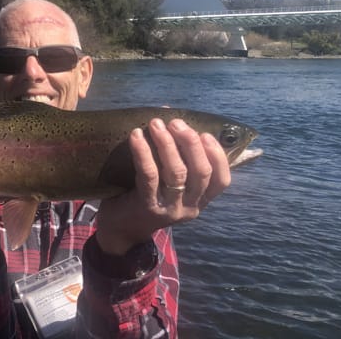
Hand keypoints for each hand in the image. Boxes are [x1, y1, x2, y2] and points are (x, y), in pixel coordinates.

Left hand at [95, 118, 230, 254]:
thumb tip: (167, 111)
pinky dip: (144, 153)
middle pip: (200, 172)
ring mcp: (170, 209)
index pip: (221, 180)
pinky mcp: (147, 207)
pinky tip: (136, 136)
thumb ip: (174, 154)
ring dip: (167, 144)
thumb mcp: (165, 180)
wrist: (120, 229)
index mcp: (199, 200)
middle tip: (175, 122)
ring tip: (155, 124)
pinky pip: (149, 175)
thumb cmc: (144, 196)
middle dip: (190, 143)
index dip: (217, 155)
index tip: (205, 134)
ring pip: (177, 173)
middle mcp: (190, 207)